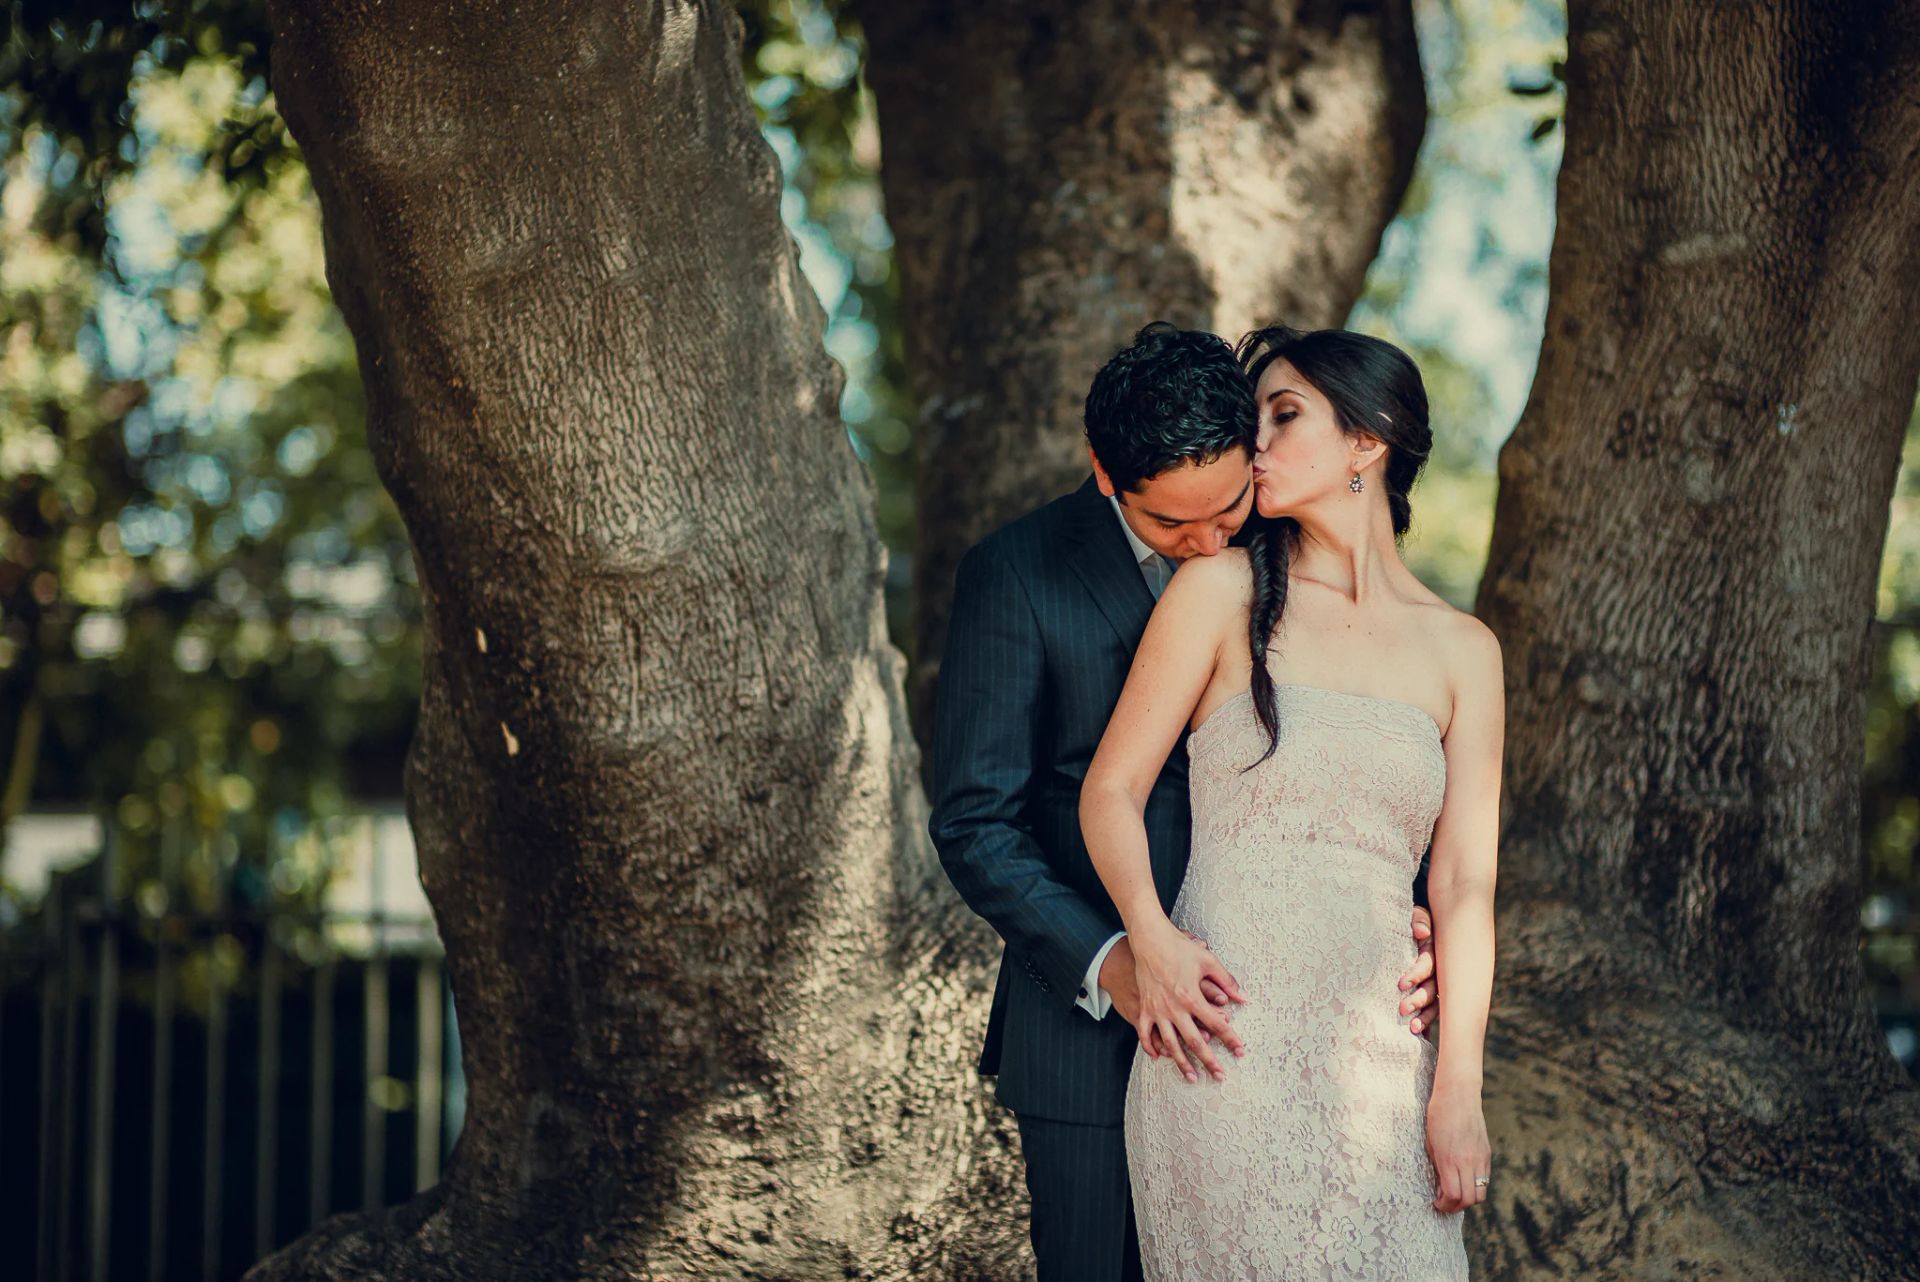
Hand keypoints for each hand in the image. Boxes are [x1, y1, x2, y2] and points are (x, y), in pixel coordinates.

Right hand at [1130, 921, 1246, 1083]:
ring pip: (1170, 1044)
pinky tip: (1160, 1057)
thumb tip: (1243, 998)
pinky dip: (1151, 1047)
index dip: (1230, 1039)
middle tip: (1220, 1076)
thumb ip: (1227, 981)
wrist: (1149, 939)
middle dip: (1209, 1061)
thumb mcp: (1208, 961)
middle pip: (1195, 1041)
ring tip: (1192, 1078)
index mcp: (1192, 997)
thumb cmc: (1179, 948)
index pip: (1217, 1024)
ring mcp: (1157, 1010)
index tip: (1240, 1051)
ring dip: (1182, 1063)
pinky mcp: (1144, 1008)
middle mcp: (1175, 1008)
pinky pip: (1145, 1034)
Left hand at [1398, 905, 1438, 1037]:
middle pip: (1433, 988)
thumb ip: (1418, 919)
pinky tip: (1420, 1035)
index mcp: (1435, 950)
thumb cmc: (1414, 922)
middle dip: (1418, 999)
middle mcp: (1441, 970)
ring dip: (1425, 1016)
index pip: (1428, 964)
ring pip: (1436, 1002)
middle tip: (1402, 1009)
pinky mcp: (1435, 995)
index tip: (1401, 984)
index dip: (1416, 974)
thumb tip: (1420, 932)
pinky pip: (1434, 1011)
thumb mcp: (1416, 915)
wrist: (1420, 929)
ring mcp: (1440, 984)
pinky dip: (1427, 1023)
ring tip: (1412, 1028)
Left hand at [1425, 1078, 1489, 1212]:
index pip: (1452, 1195)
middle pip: (1468, 1200)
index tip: (1436, 1203)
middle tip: (1445, 1203)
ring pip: (1480, 1194)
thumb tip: (1441, 1187)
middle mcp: (1467, 1161)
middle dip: (1455, 1207)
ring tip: (1455, 1193)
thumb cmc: (1438, 1116)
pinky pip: (1485, 1179)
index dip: (1444, 1205)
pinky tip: (1464, 1179)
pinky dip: (1475, 1186)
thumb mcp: (1431, 1143)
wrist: (1458, 1095)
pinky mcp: (1487, 1154)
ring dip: (1467, 1199)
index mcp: (1449, 1159)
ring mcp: (1480, 1158)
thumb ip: (1438, 1167)